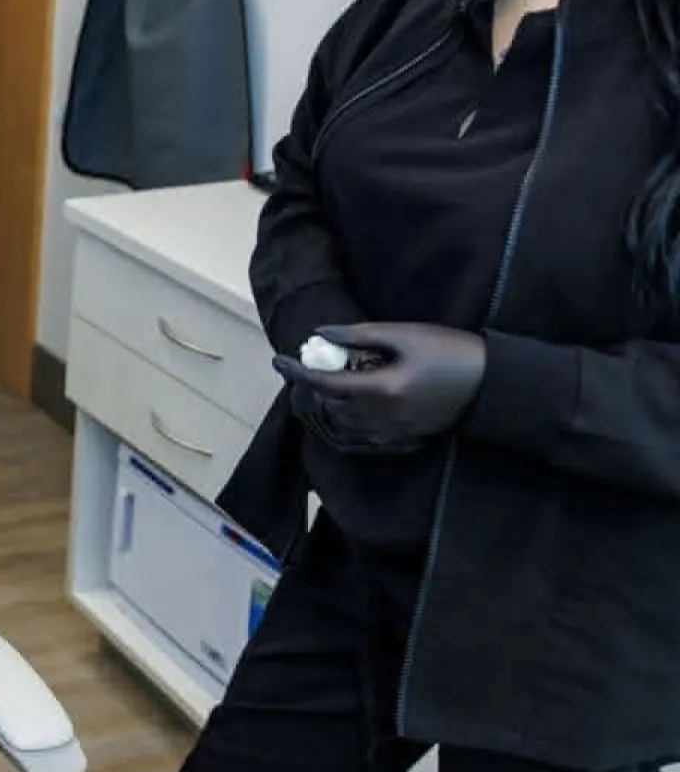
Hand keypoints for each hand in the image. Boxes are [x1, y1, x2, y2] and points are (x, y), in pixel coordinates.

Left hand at [272, 322, 486, 440]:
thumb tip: (321, 334)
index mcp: (381, 389)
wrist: (494, 385)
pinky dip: (351, 419)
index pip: (325, 383)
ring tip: (335, 380)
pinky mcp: (407, 437)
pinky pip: (366, 434)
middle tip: (314, 363)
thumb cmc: (452, 351)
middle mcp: (383, 416)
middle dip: (316, 387)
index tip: (278, 359)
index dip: (297, 371)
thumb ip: (360, 334)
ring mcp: (395, 431)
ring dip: (332, 404)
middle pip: (332, 406)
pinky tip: (357, 401)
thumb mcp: (405, 334)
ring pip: (346, 423)